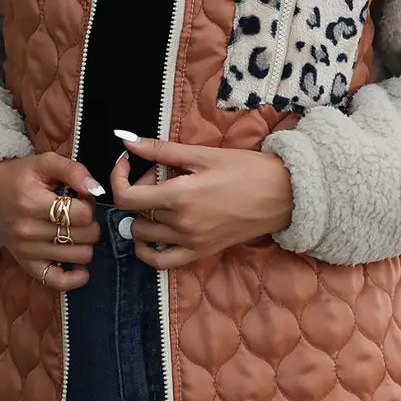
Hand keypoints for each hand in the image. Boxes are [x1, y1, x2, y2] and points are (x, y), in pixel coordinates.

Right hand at [0, 152, 105, 290]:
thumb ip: (73, 170)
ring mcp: (27, 251)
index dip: (90, 204)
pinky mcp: (27, 264)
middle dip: (90, 222)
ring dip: (85, 243)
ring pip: (79, 256)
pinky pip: (57, 281)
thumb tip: (95, 189)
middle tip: (78, 213)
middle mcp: (29, 230)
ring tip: (74, 230)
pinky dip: (76, 277)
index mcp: (33, 203)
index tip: (81, 198)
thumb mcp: (44, 162)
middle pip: (85, 236)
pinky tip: (80, 265)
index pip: (83, 214)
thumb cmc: (19, 176)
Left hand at [110, 133, 292, 269]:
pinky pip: (161, 261)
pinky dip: (149, 249)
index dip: (117, 177)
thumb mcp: (202, 154)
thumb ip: (161, 150)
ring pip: (144, 235)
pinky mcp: (201, 252)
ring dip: (143, 215)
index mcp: (180, 196)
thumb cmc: (246, 169)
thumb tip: (126, 140)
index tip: (126, 162)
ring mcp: (191, 242)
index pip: (126, 196)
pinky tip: (154, 231)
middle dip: (138, 190)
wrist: (283, 195)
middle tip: (157, 174)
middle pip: (134, 212)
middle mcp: (181, 224)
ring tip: (163, 197)